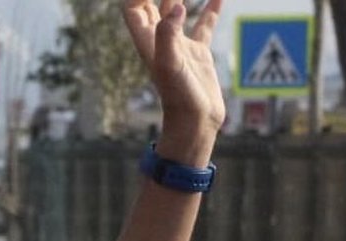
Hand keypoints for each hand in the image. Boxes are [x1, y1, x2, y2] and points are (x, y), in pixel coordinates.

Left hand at [122, 0, 225, 140]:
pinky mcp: (198, 53)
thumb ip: (168, 36)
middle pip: (151, 5)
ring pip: (177, 9)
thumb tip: (176, 8)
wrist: (194, 123)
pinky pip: (204, 24)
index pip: (133, 8)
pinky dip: (211, 7)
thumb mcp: (170, 66)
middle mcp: (161, 41)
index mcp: (148, 42)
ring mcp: (180, 45)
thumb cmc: (179, 99)